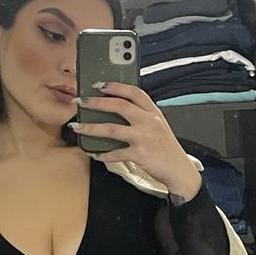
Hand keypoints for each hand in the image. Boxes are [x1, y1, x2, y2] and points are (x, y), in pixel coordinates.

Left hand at [71, 82, 202, 199]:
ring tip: (77, 127)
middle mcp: (148, 122)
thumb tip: (116, 110)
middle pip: (119, 106)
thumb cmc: (166, 148)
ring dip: (91, 128)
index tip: (99, 85)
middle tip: (81, 102)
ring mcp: (144, 138)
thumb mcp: (159, 126)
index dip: (115, 86)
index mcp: (153, 112)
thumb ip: (142, 116)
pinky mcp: (140, 154)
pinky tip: (95, 154)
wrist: (179, 170)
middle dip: (96, 102)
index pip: (134, 92)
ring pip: (111, 129)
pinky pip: (116, 153)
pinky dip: (103, 155)